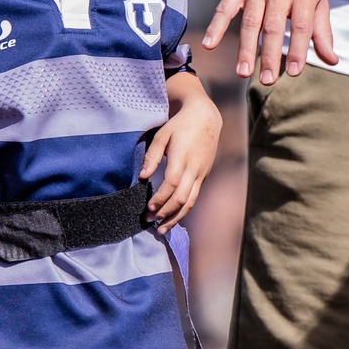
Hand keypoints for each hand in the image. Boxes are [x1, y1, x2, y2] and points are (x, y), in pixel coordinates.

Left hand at [142, 87, 222, 229]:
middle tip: (149, 221)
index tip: (148, 208)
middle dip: (165, 213)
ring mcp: (201, 174)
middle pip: (182, 198)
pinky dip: (182, 209)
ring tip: (162, 229)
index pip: (172, 185)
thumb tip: (142, 177)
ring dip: (175, 217)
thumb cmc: (180, 125)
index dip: (160, 199)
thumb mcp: (162, 135)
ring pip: (190, 202)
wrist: (206, 118)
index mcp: (182, 158)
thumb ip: (152, 156)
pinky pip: (194, 197)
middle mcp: (194, 169)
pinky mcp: (203, 176)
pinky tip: (172, 216)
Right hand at [200, 0, 337, 85]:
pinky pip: (225, 8)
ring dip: (245, 48)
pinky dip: (217, 26)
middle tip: (268, 80)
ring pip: (250, 21)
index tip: (293, 72)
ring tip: (243, 72)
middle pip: (273, 26)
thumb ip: (322, 30)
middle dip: (270, 55)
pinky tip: (209, 44)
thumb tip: (331, 60)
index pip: (301, 25)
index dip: (297, 49)